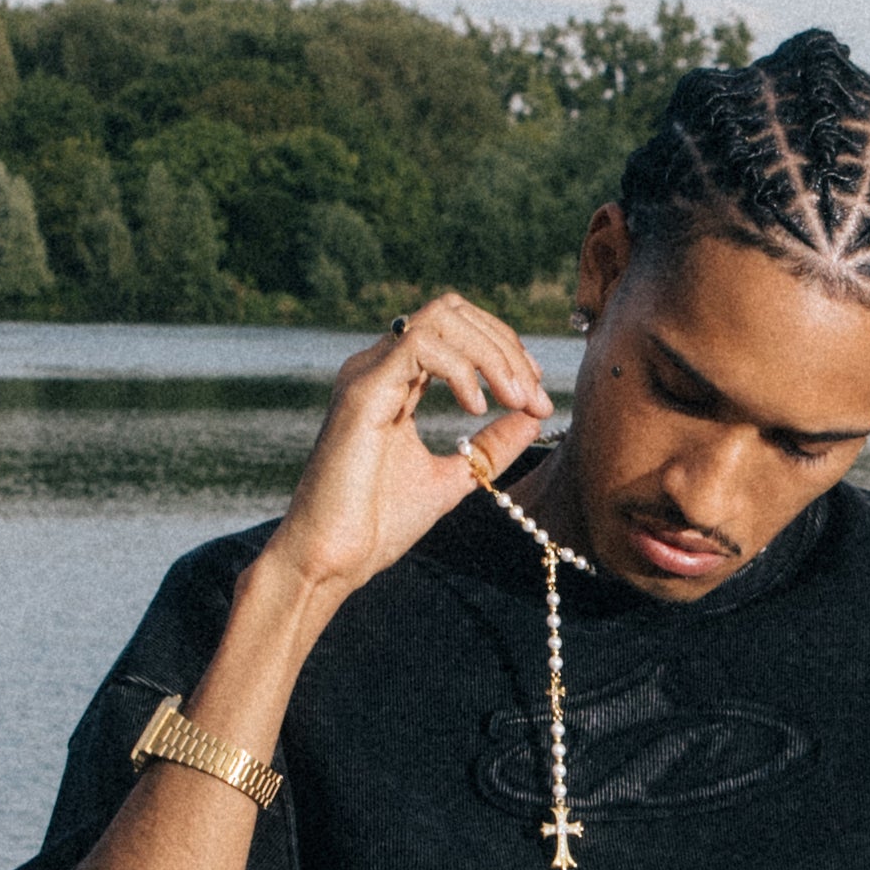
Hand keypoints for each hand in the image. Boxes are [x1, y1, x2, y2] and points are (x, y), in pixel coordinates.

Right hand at [266, 298, 556, 603]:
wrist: (332, 558)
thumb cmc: (379, 523)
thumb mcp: (454, 476)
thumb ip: (490, 446)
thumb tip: (533, 417)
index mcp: (396, 380)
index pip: (457, 329)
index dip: (506, 351)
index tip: (537, 398)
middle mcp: (378, 367)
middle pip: (452, 311)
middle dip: (505, 346)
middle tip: (534, 397)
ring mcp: (367, 374)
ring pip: (440, 318)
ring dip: (491, 353)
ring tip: (516, 399)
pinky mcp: (362, 391)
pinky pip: (420, 345)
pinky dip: (460, 368)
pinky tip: (476, 408)